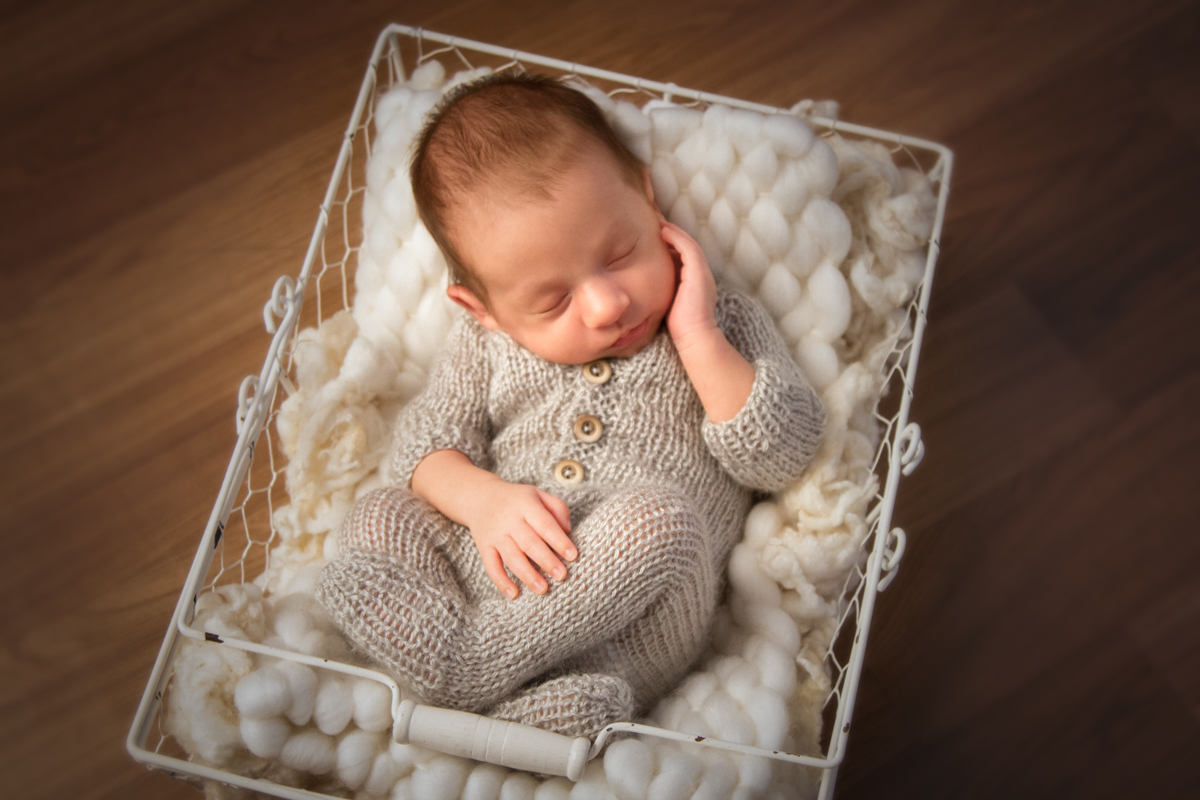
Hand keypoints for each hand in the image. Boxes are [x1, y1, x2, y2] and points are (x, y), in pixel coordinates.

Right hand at [463, 476, 576, 598]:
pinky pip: (491, 567)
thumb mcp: (538, 495)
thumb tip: (568, 531)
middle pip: (529, 543)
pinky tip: (514, 594)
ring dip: (527, 575)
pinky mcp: (484, 547)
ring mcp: (496, 535)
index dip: (559, 541)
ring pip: (511, 557)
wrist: (480, 497)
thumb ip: (558, 508)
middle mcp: (510, 521)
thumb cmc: (517, 499)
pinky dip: (501, 581)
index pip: (545, 524)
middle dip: (546, 560)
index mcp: (526, 506)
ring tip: (542, 589)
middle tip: (561, 575)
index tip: (573, 555)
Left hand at [660, 220, 718, 351]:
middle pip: (688, 246)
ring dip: (674, 231)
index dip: (672, 244)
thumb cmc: (680, 327)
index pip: (685, 256)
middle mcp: (702, 273)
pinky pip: (688, 248)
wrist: (694, 336)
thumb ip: (663, 291)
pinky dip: (676, 238)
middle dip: (673, 233)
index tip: (656, 237)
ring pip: (689, 244)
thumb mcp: (669, 303)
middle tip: (657, 222)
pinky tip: (663, 232)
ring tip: (659, 223)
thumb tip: (644, 286)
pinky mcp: (698, 272)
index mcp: (696, 281)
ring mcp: (702, 272)